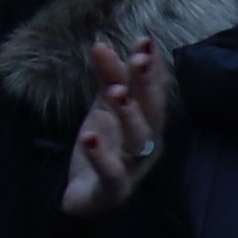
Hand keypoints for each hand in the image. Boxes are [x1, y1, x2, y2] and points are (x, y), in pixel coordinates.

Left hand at [60, 32, 172, 220]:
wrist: (83, 195)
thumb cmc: (102, 148)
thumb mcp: (103, 109)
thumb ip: (107, 78)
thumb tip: (102, 43)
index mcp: (149, 124)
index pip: (154, 92)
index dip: (152, 68)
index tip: (145, 41)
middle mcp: (147, 145)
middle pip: (152, 112)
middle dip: (147, 84)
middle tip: (139, 58)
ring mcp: (133, 168)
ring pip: (138, 140)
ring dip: (129, 114)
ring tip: (116, 92)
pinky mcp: (114, 189)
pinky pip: (111, 173)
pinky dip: (101, 155)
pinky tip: (89, 137)